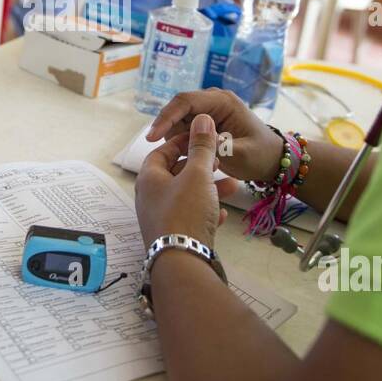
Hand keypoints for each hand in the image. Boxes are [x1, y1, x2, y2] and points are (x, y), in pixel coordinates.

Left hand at [135, 113, 230, 249]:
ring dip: (209, 190)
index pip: (162, 151)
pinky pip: (191, 218)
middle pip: (176, 174)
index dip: (183, 142)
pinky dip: (206, 213)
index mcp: (149, 178)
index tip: (203, 138)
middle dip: (201, 167)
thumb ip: (202, 146)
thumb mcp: (198, 174)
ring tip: (232, 187)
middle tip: (219, 163)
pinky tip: (222, 215)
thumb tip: (202, 118)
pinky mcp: (173, 237)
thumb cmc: (186, 211)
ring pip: (187, 197)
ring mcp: (160, 219)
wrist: (182, 261)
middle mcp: (150, 197)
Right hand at [146, 87, 283, 183]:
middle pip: (178, 110)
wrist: (272, 160)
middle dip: (169, 130)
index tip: (152, 137)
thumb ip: (219, 145)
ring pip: (178, 121)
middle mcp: (213, 101)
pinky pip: (184, 130)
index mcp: (223, 102)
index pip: (186, 101)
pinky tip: (189, 157)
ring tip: (187, 158)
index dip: (166, 117)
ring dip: (176, 139)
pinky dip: (181, 143)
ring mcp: (208, 111)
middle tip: (168, 153)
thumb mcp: (241, 155)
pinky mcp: (205, 122)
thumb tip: (197, 135)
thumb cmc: (260, 156)